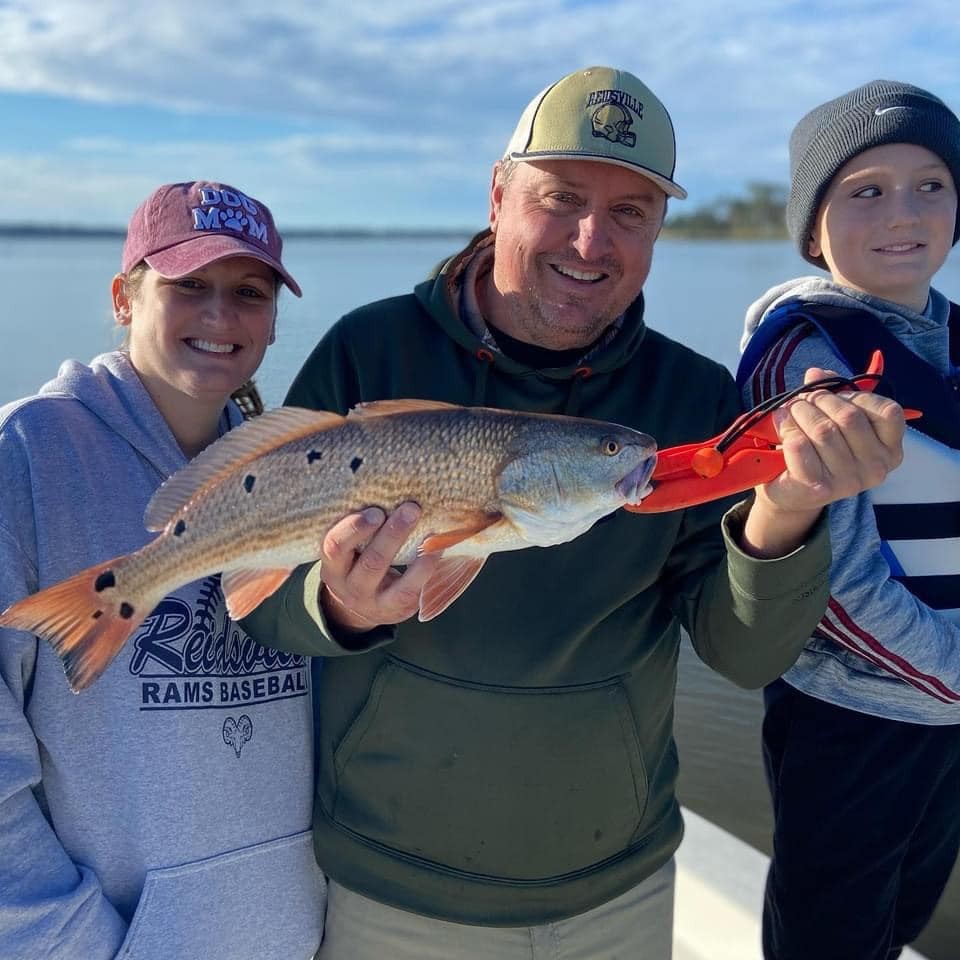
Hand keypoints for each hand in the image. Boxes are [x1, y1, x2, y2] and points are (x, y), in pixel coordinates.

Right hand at [318, 502, 441, 632]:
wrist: (363, 607)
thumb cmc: (358, 563)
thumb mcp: (349, 551)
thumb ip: (359, 528)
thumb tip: (390, 489)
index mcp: (333, 565)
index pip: (334, 546)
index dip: (354, 528)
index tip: (375, 510)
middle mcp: (349, 585)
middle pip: (370, 562)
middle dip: (392, 534)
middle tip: (411, 508)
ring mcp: (373, 601)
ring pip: (396, 579)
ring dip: (416, 551)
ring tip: (430, 528)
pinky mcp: (396, 608)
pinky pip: (412, 588)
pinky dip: (425, 566)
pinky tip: (437, 548)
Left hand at [743, 367, 905, 556]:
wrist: (792, 491)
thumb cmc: (818, 450)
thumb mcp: (831, 418)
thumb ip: (830, 392)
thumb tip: (817, 373)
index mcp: (890, 449)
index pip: (888, 411)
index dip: (854, 395)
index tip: (832, 395)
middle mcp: (876, 468)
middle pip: (848, 416)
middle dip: (818, 401)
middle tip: (800, 401)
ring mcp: (849, 482)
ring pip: (822, 430)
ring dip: (799, 413)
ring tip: (788, 412)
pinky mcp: (819, 489)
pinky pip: (799, 446)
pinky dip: (787, 430)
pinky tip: (782, 429)